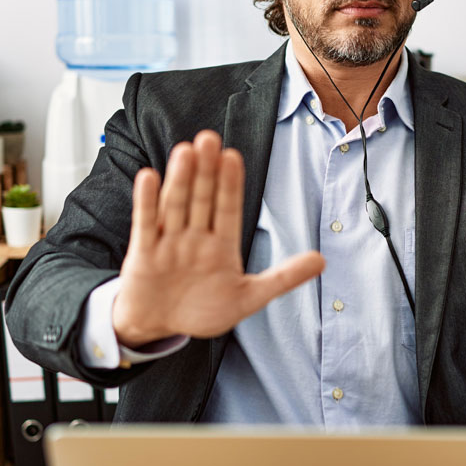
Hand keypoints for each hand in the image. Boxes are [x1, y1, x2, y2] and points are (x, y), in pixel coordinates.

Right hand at [112, 130, 324, 347]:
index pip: (228, 208)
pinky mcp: (143, 254)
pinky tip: (148, 176)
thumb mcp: (248, 297)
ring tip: (186, 150)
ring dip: (180, 179)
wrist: (158, 327)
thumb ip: (283, 278)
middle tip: (210, 139)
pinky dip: (146, 202)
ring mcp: (169, 243)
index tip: (233, 156)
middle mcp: (195, 237)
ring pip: (176, 206)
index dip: (230, 184)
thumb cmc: (202, 310)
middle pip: (202, 199)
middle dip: (206, 171)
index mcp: (222, 245)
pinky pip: (145, 224)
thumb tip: (322, 261)